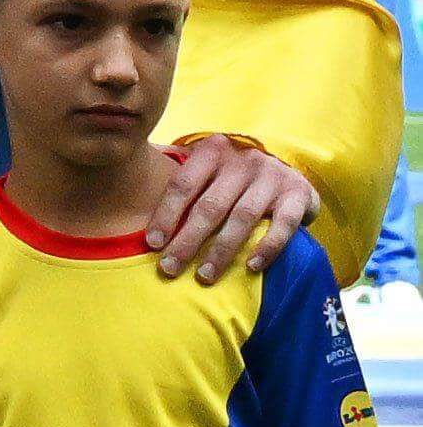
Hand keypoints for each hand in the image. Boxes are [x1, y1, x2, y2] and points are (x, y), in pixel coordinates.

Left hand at [151, 129, 320, 281]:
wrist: (288, 173)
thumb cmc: (233, 178)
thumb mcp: (206, 169)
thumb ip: (177, 179)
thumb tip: (128, 198)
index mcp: (212, 152)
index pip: (182, 185)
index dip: (165, 215)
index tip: (152, 244)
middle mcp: (243, 161)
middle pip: (210, 206)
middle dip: (187, 240)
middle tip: (170, 268)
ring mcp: (272, 176)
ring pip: (243, 217)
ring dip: (222, 250)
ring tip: (204, 275)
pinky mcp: (298, 194)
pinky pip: (282, 224)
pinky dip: (267, 247)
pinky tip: (250, 267)